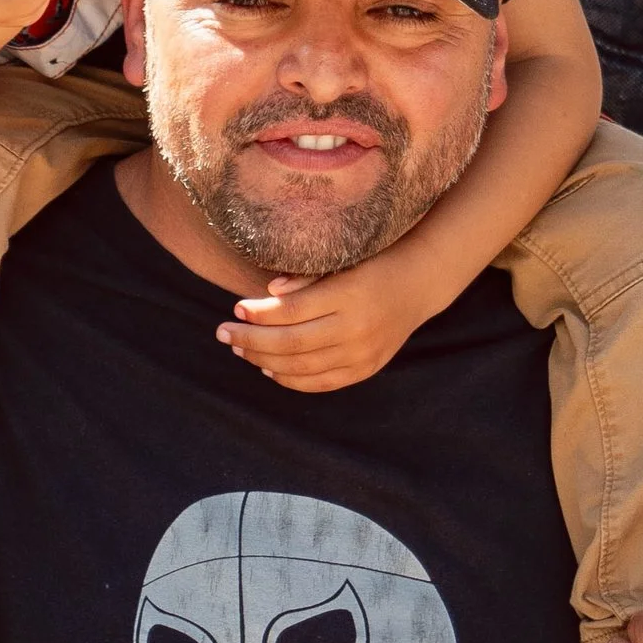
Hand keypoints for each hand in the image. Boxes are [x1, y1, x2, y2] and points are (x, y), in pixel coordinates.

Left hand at [219, 251, 430, 391]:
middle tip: (224, 332)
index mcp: (348, 295)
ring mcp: (362, 354)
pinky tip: (269, 369)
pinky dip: (291, 380)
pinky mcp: (365, 369)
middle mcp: (356, 328)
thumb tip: (267, 294)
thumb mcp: (342, 259)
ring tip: (240, 348)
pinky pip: (321, 383)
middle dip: (251, 340)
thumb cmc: (373, 263)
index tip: (235, 306)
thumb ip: (305, 278)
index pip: (292, 312)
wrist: (419, 283)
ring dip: (264, 360)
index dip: (259, 313)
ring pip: (302, 367)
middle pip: (291, 343)